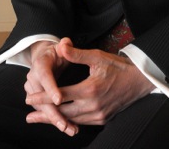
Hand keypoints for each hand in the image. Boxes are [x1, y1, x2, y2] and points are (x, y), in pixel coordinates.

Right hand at [24, 40, 78, 136]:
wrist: (46, 58)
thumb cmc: (56, 53)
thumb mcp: (61, 47)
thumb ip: (65, 45)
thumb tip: (65, 43)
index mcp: (40, 64)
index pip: (44, 76)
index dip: (51, 88)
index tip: (59, 100)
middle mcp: (33, 78)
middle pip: (40, 98)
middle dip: (53, 112)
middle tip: (65, 124)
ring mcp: (32, 89)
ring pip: (41, 108)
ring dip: (54, 119)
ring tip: (69, 128)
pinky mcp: (35, 99)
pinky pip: (43, 111)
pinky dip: (54, 119)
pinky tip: (67, 126)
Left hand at [26, 38, 152, 126]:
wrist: (139, 81)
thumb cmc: (118, 66)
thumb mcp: (97, 56)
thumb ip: (77, 54)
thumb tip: (61, 46)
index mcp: (90, 89)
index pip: (61, 96)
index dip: (43, 98)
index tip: (29, 99)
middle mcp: (93, 106)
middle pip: (63, 113)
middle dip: (45, 115)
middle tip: (29, 117)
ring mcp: (98, 115)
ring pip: (72, 120)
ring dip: (56, 120)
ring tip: (40, 119)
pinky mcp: (103, 119)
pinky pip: (82, 122)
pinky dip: (70, 121)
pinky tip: (62, 119)